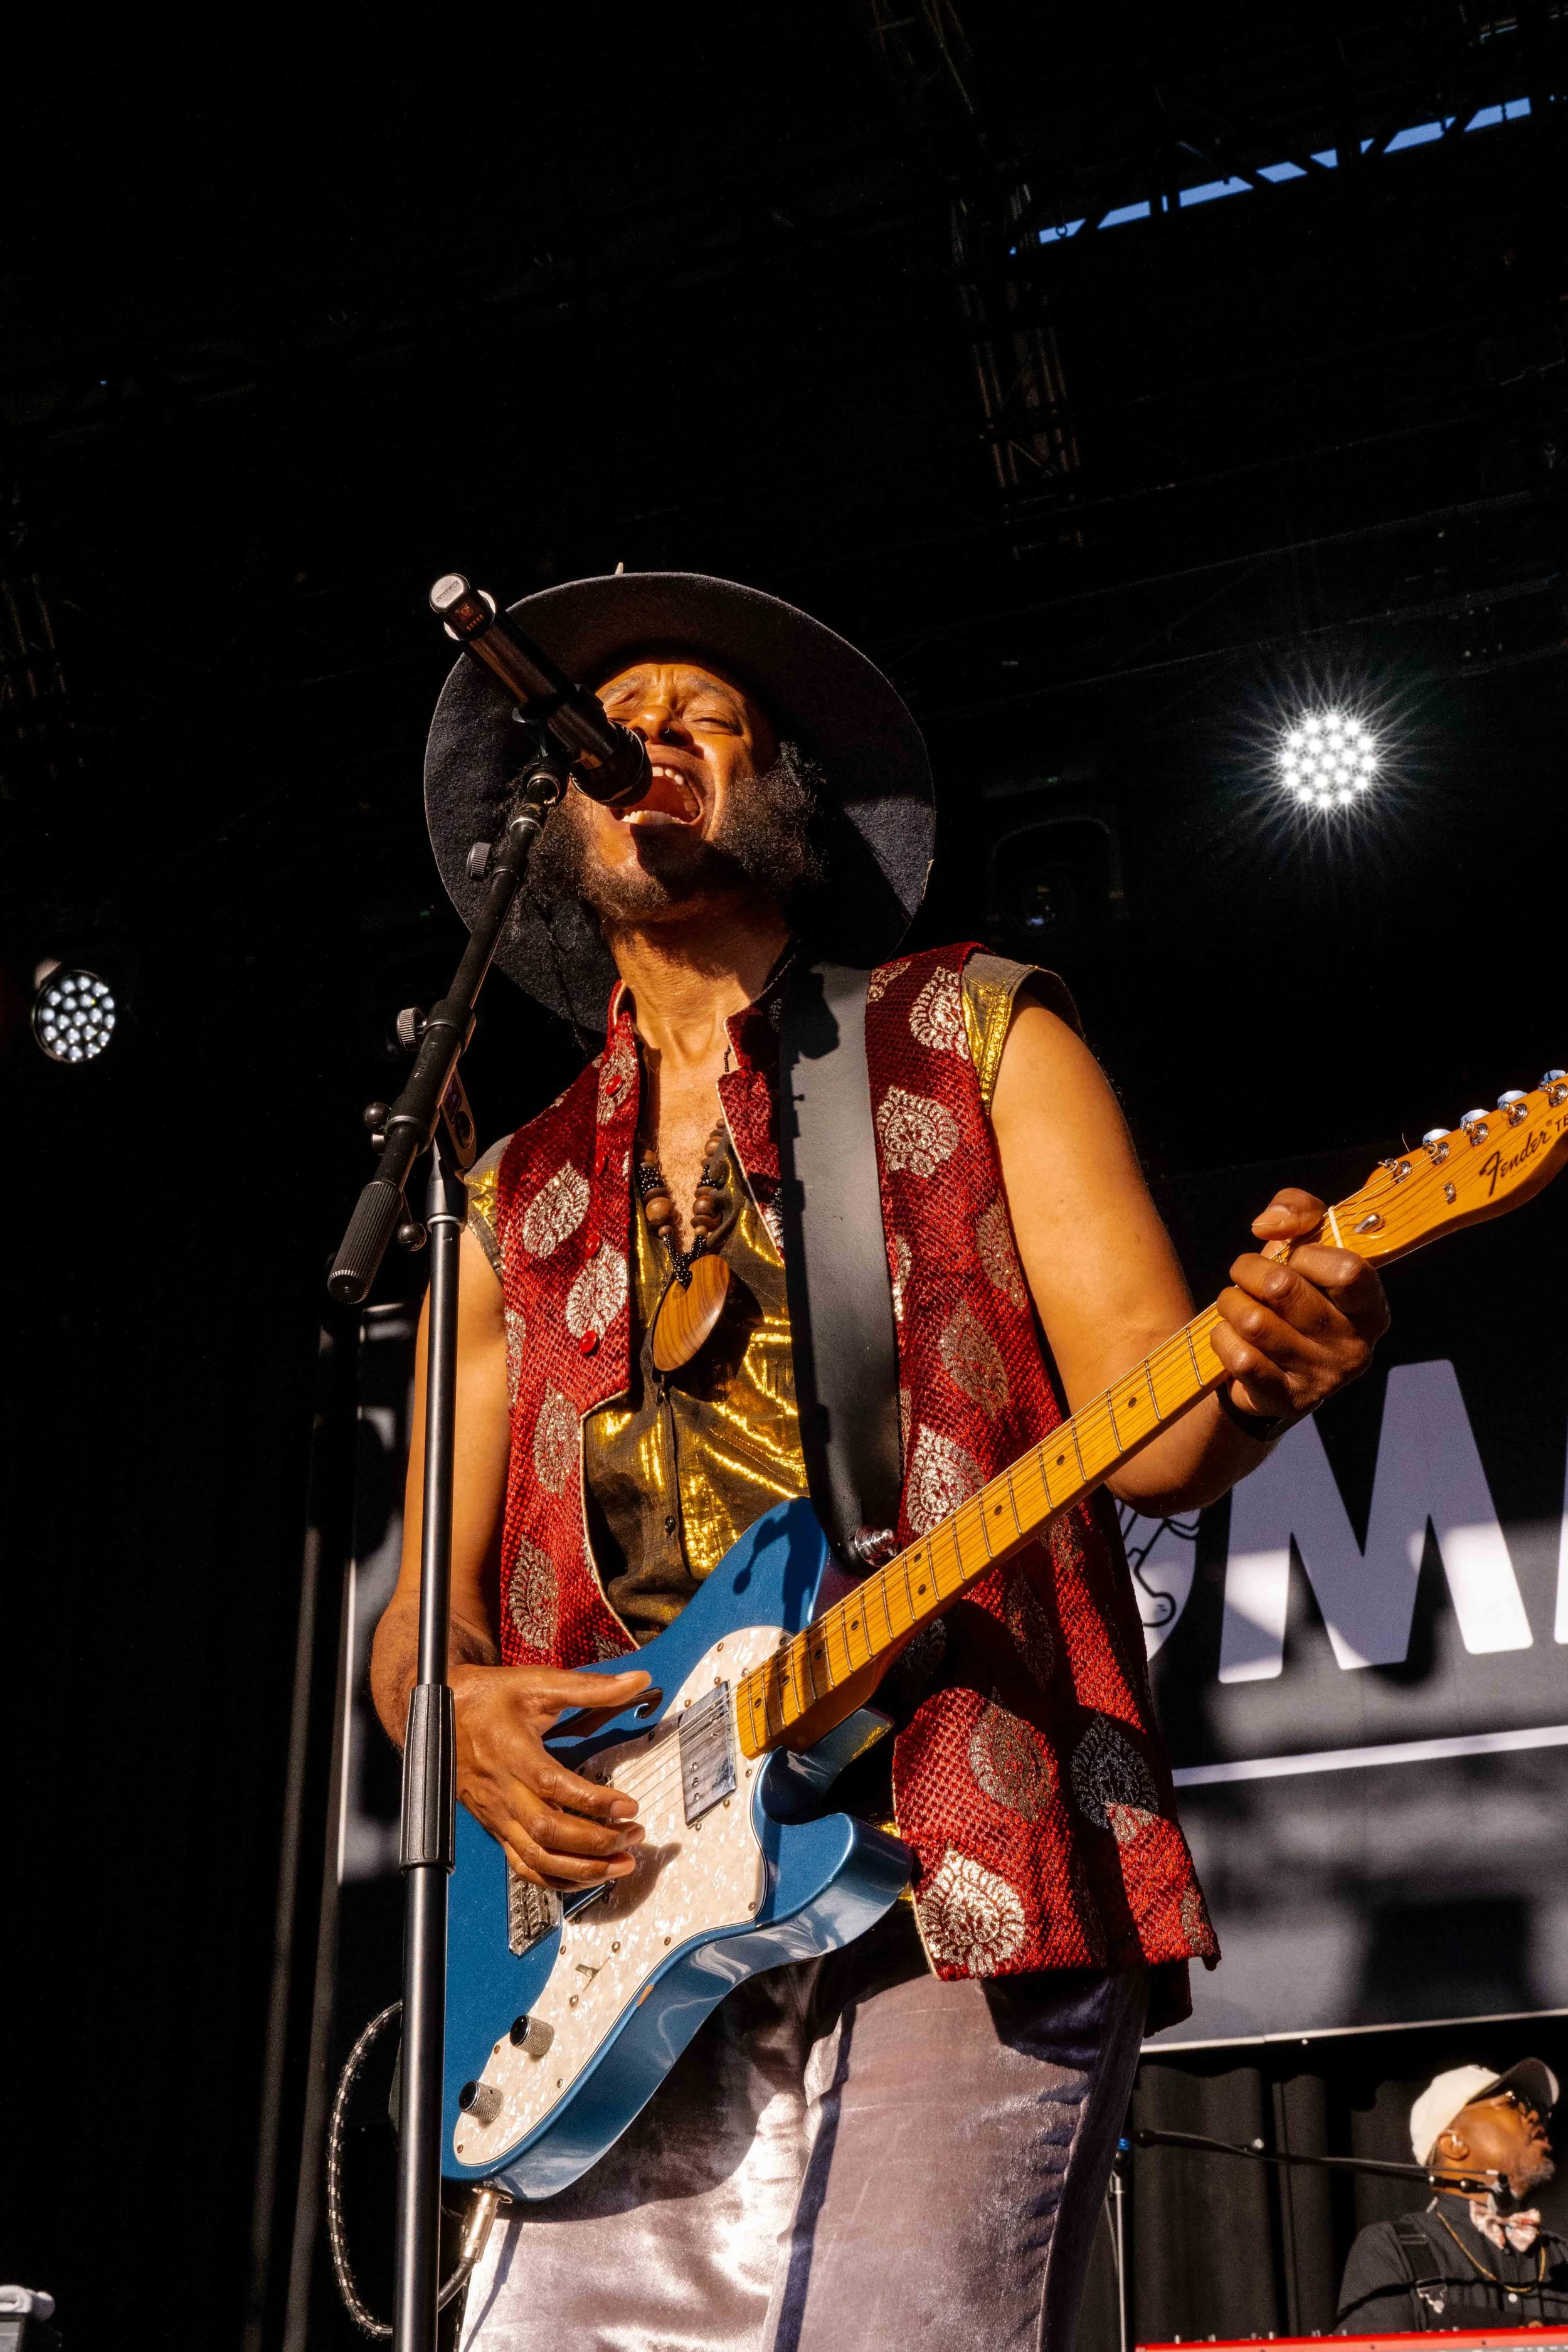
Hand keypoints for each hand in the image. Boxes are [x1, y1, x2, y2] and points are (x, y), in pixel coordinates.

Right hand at [452, 1661, 651, 1888]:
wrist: (444, 1712)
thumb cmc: (490, 1697)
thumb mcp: (540, 1682)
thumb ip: (591, 1687)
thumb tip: (637, 1680)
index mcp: (512, 1752)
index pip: (553, 1786)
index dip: (593, 1801)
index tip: (628, 1805)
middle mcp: (502, 1789)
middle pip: (546, 1830)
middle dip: (595, 1842)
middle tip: (633, 1835)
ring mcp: (497, 1813)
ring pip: (536, 1857)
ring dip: (581, 1869)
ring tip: (621, 1863)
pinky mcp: (495, 1827)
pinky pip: (523, 1865)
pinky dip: (556, 1879)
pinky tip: (586, 1875)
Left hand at [1212, 1188, 1389, 1425]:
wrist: (1274, 1362)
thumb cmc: (1296, 1291)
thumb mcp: (1306, 1241)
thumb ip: (1300, 1210)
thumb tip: (1268, 1225)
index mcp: (1371, 1307)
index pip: (1346, 1269)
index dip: (1304, 1253)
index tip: (1292, 1257)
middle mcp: (1356, 1347)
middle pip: (1282, 1287)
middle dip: (1247, 1271)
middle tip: (1245, 1277)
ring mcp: (1324, 1379)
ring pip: (1252, 1321)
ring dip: (1229, 1303)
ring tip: (1235, 1305)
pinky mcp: (1287, 1402)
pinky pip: (1239, 1358)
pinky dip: (1222, 1338)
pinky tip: (1231, 1337)